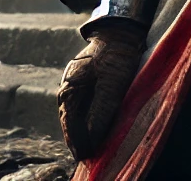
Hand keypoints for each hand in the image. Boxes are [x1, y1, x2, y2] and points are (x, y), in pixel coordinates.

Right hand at [58, 19, 146, 160]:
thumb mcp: (112, 85)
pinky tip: (94, 127)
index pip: (69, 121)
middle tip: (86, 158)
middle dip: (77, 138)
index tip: (83, 157)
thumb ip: (101, 112)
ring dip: (81, 130)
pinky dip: (86, 118)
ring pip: (75, 113)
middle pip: (69, 119)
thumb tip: (92, 139)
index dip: (76, 141)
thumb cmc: (116, 56)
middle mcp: (69, 85)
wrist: (121, 32)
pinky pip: (83, 105)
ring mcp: (76, 82)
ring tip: (89, 148)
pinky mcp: (86, 81)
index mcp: (70, 86)